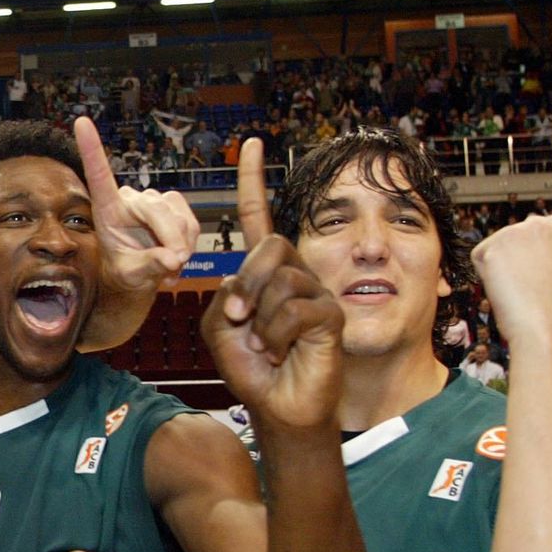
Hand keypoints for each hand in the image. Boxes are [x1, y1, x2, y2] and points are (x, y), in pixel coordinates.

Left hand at [75, 117, 199, 292]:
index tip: (80, 122)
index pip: (98, 175)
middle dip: (171, 240)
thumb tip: (173, 258)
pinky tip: (176, 257)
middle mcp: (129, 198)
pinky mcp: (173, 204)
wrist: (140, 275)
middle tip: (174, 265)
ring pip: (179, 219)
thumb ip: (149, 265)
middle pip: (157, 210)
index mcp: (107, 209)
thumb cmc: (125, 272)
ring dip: (180, 246)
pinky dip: (189, 243)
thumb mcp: (131, 275)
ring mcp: (153, 199)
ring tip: (167, 267)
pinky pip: (191, 223)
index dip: (91, 149)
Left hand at [200, 138, 343, 428]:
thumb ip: (225, 296)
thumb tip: (244, 284)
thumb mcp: (221, 328)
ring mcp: (316, 292)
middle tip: (241, 319)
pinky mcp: (331, 315)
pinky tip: (280, 352)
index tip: (252, 145)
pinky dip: (277, 335)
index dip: (253, 182)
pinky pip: (296, 308)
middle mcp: (294, 274)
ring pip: (281, 280)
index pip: (259, 219)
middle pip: (270, 245)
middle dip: (248, 282)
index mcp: (264, 272)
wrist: (276, 406)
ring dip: (262, 320)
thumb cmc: (251, 368)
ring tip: (267, 345)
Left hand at [473, 213, 551, 345]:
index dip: (539, 260)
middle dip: (519, 257)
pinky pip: (480, 256)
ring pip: (499, 245)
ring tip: (521, 286)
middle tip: (532, 284)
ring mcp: (525, 229)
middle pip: (520, 236)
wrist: (547, 327)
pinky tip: (506, 286)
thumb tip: (533, 245)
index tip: (546, 277)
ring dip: (502, 265)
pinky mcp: (498, 241)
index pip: (542, 236)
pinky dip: (485, 273)